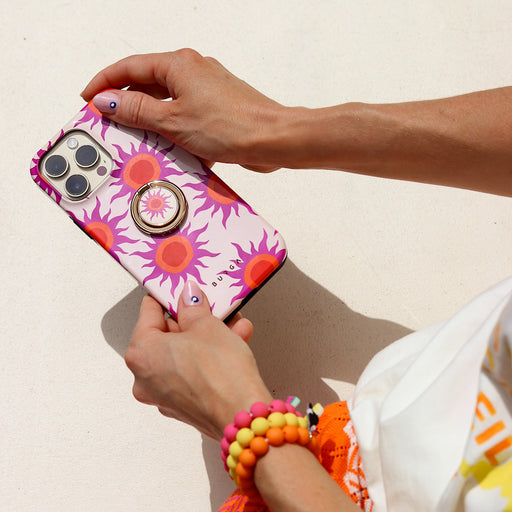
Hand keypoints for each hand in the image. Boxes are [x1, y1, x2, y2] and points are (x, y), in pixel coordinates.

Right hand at [81, 50, 281, 171]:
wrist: (272, 140)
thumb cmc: (232, 125)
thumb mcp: (173, 121)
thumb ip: (136, 111)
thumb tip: (107, 101)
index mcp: (179, 64)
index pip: (129, 67)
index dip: (104, 83)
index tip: (88, 98)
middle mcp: (193, 72)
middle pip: (148, 84)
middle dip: (126, 104)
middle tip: (108, 122)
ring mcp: (207, 91)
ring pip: (167, 103)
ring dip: (151, 121)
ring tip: (136, 138)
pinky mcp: (217, 110)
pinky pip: (185, 117)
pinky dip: (173, 130)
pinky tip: (169, 147)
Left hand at [124, 281, 272, 439]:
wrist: (243, 416)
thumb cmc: (220, 373)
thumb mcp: (207, 325)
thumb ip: (193, 306)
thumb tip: (188, 296)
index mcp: (141, 353)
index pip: (149, 311)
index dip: (169, 296)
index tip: (181, 288)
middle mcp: (145, 377)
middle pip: (168, 335)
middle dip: (195, 319)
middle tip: (213, 306)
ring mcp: (163, 394)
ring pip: (184, 354)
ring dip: (209, 336)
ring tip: (234, 324)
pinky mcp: (183, 405)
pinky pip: (192, 372)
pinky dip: (209, 358)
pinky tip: (234, 343)